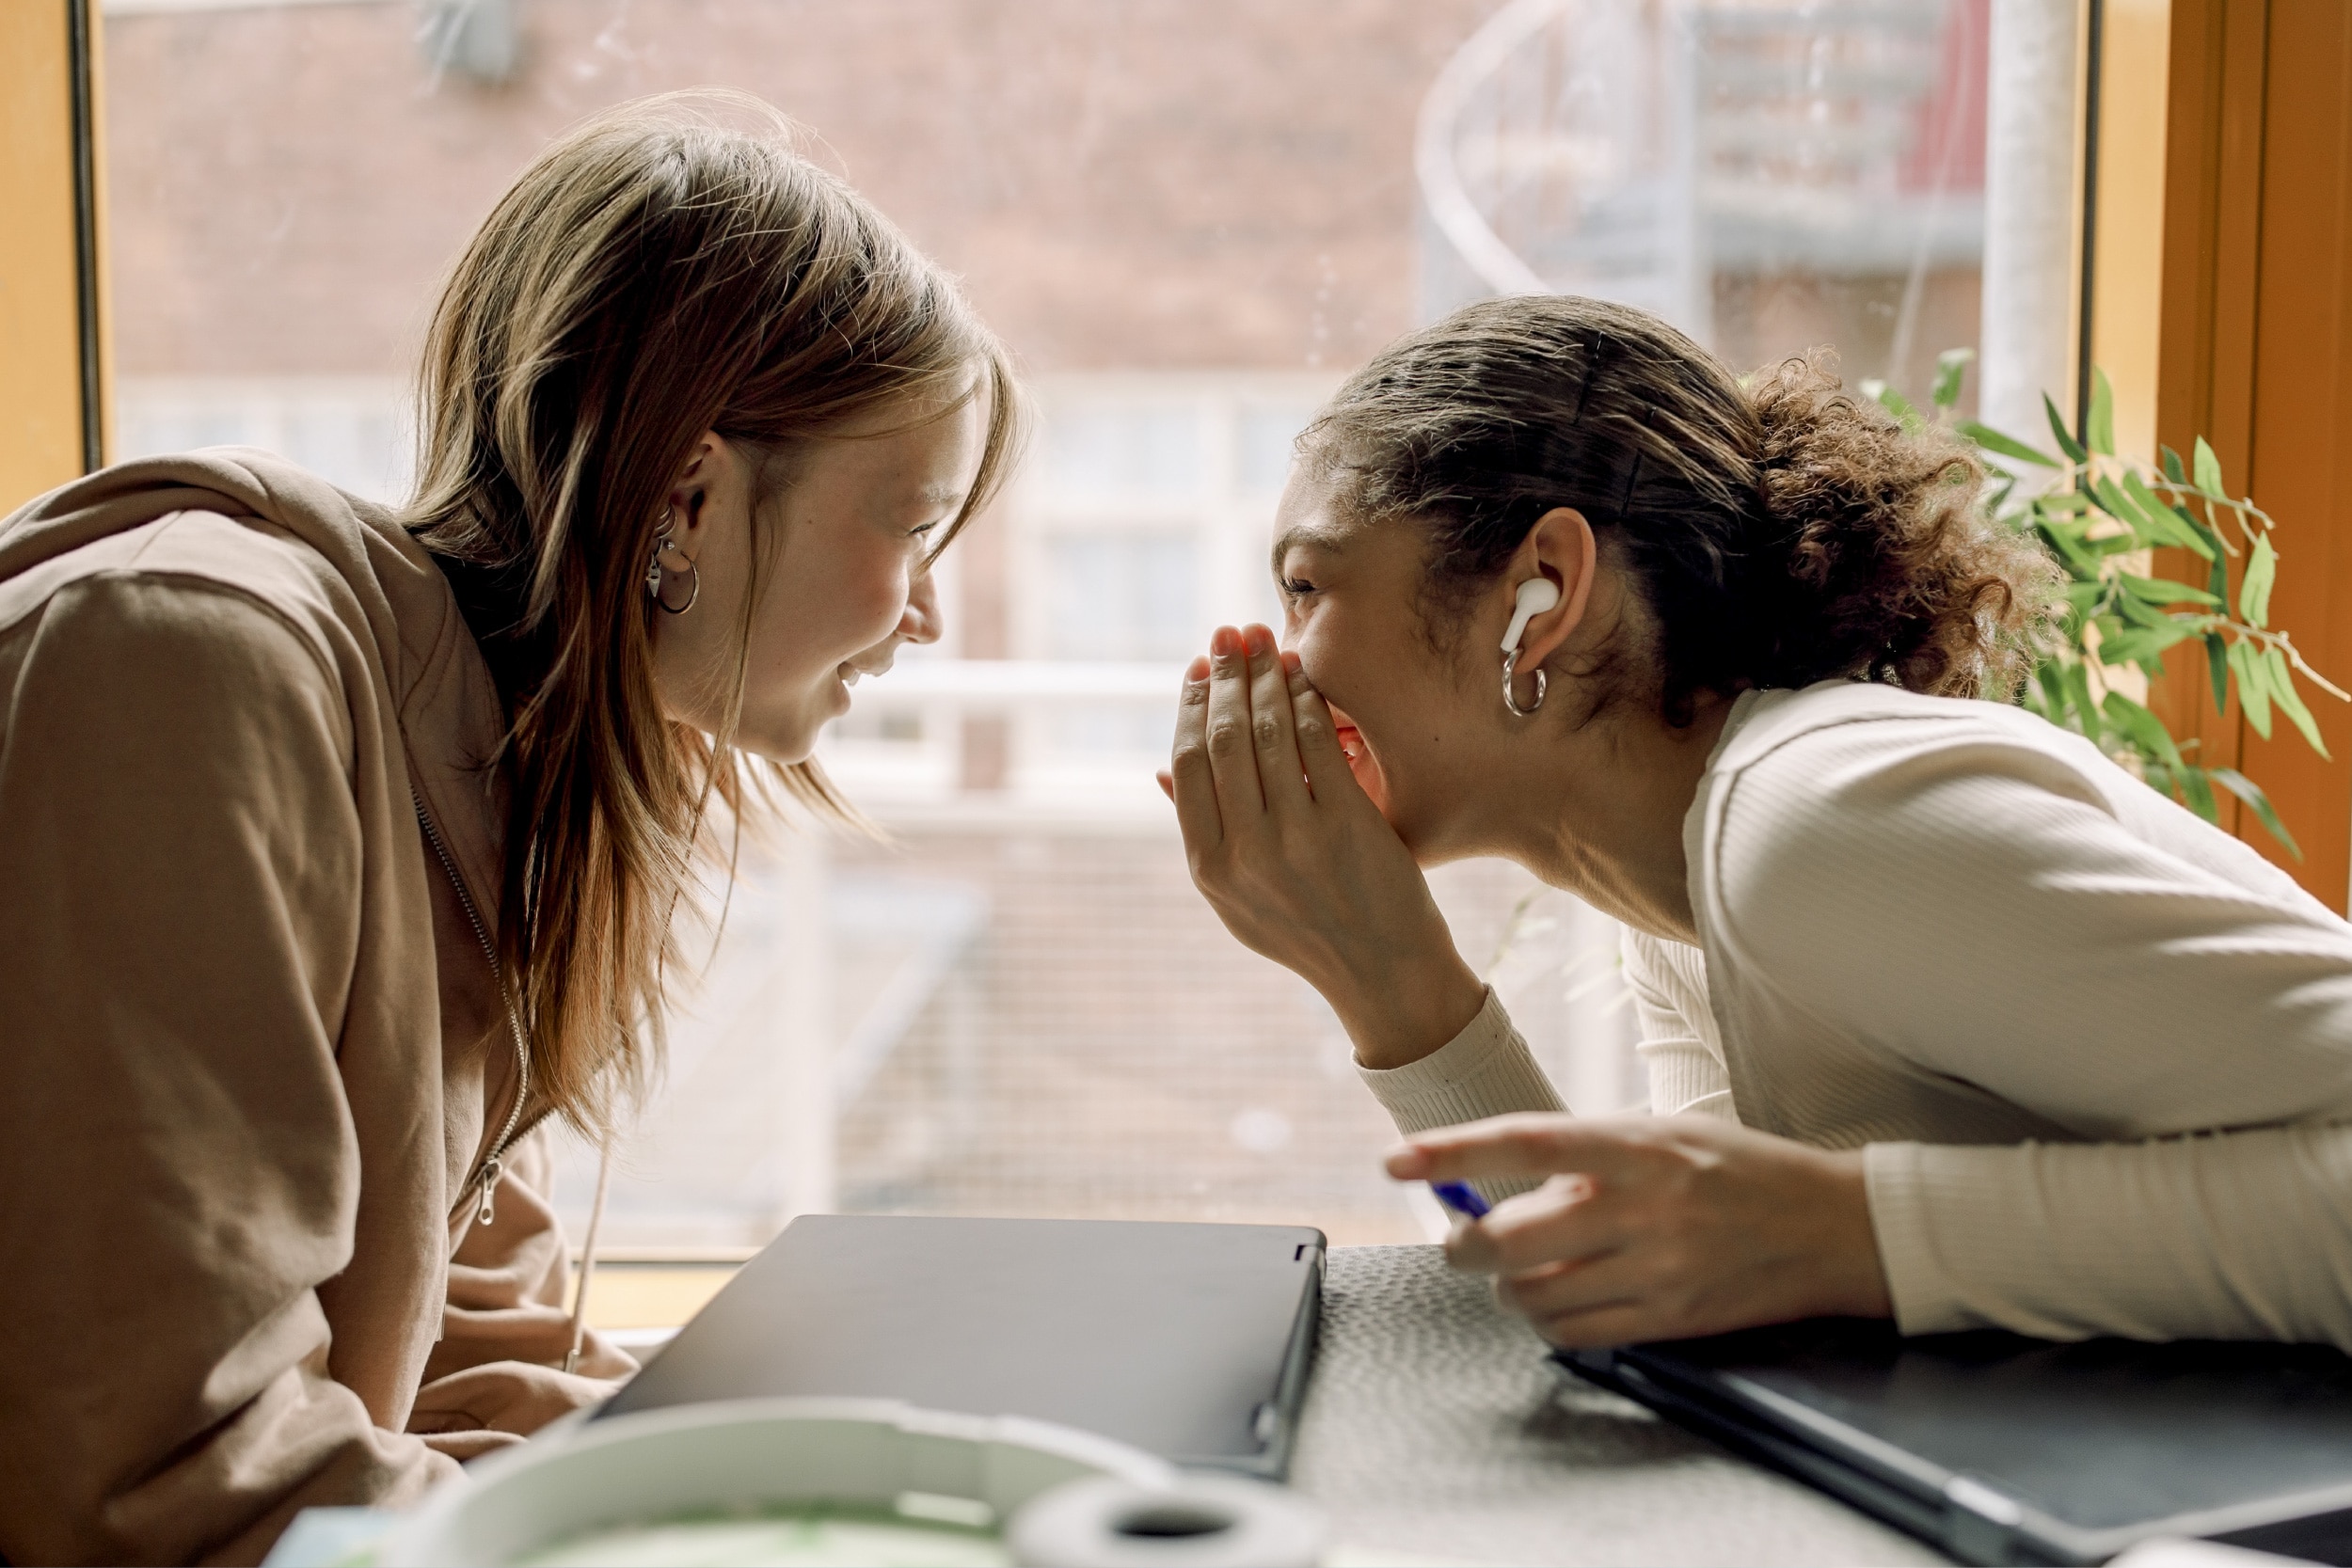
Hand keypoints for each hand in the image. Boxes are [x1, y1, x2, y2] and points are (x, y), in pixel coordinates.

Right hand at [1162, 623, 1484, 1067]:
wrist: (1384, 972)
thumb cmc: (1309, 928)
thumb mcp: (1238, 899)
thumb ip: (1204, 836)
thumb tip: (1161, 771)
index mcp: (1210, 868)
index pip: (1187, 765)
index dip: (1189, 708)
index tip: (1197, 670)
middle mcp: (1245, 853)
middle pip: (1221, 739)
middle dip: (1224, 676)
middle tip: (1229, 636)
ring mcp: (1295, 839)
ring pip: (1267, 732)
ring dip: (1264, 677)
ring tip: (1266, 643)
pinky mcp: (1345, 825)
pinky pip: (1317, 742)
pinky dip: (1308, 700)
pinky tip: (1306, 677)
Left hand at [1388, 1113, 1892, 1345]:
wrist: (1833, 1227)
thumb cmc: (1740, 1170)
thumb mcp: (1664, 1133)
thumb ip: (1587, 1153)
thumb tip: (1498, 1179)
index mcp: (1638, 1147)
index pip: (1524, 1142)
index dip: (1452, 1153)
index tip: (1397, 1160)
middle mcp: (1643, 1208)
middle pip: (1511, 1239)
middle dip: (1462, 1245)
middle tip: (1457, 1239)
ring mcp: (1657, 1270)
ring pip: (1534, 1294)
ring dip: (1505, 1285)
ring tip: (1518, 1268)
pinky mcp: (1669, 1319)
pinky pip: (1574, 1334)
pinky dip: (1547, 1320)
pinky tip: (1555, 1298)